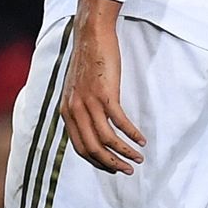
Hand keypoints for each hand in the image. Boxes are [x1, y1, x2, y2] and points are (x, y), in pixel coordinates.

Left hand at [61, 0, 145, 174]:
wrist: (91, 37)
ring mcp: (88, 102)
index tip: (112, 168)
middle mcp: (74, 110)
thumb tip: (92, 128)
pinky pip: (119, 122)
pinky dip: (132, 134)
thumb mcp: (77, 90)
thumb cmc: (88, 63)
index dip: (97, 161)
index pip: (80, 147)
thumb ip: (81, 109)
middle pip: (93, 148)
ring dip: (125, 152)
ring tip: (138, 158)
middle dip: (112, 163)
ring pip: (107, 139)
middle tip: (128, 170)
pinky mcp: (104, 93)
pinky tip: (142, 139)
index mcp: (66, 111)